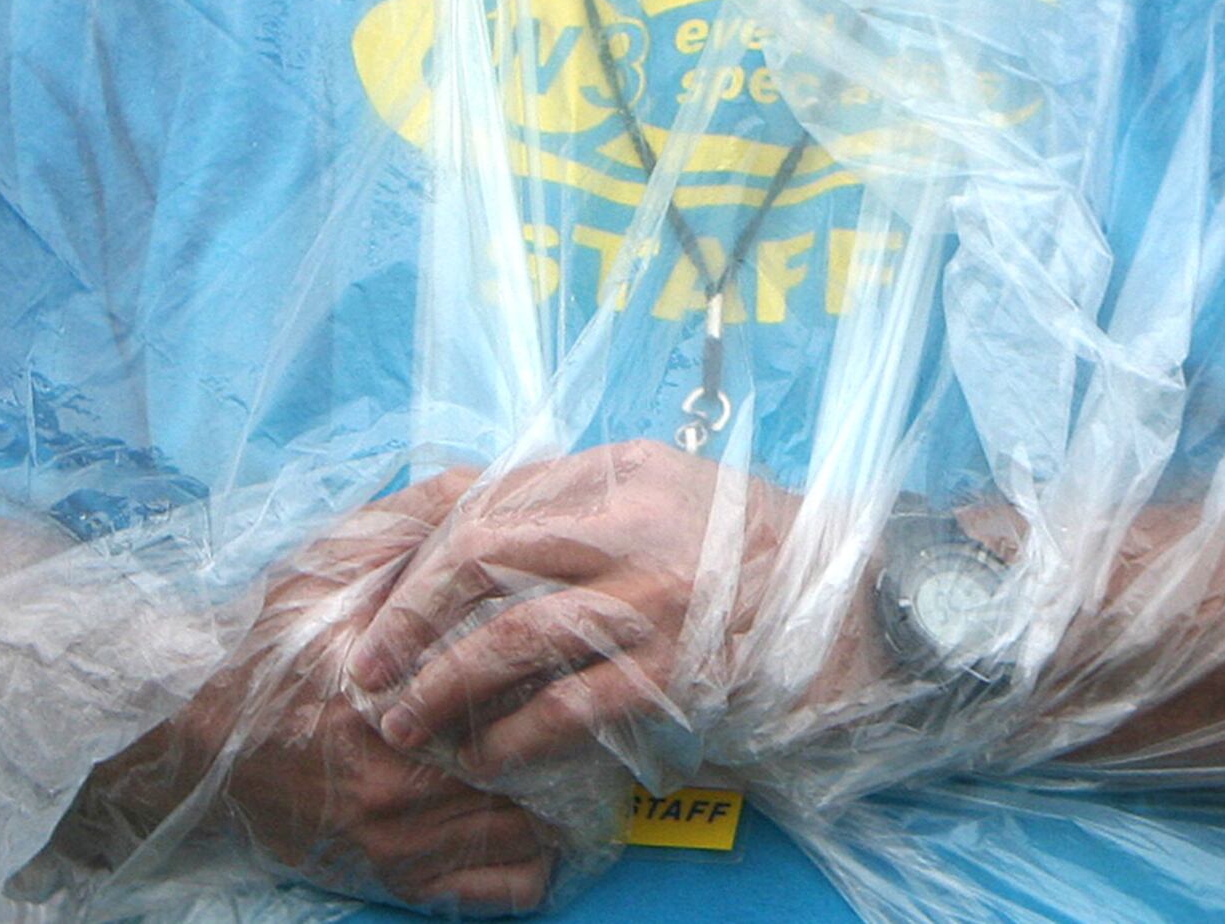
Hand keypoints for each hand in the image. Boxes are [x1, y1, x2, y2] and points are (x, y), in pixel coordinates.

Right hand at [81, 470, 561, 914]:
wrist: (196, 737)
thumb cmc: (271, 640)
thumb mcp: (333, 558)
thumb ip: (421, 517)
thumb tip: (504, 479)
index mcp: (386, 695)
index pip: (514, 693)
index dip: (561, 669)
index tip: (585, 648)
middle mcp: (394, 780)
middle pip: (532, 770)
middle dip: (569, 740)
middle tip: (589, 706)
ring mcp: (395, 841)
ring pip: (530, 836)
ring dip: (558, 802)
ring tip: (566, 760)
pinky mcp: (391, 880)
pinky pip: (500, 892)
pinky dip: (528, 861)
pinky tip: (527, 817)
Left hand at [347, 439, 845, 778]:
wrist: (855, 604)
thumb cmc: (749, 548)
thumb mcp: (667, 488)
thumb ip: (582, 501)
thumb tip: (474, 525)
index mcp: (622, 469)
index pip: (492, 499)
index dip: (424, 553)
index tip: (387, 599)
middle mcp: (630, 523)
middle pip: (482, 555)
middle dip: (410, 615)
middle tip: (369, 665)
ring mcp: (652, 598)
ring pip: (510, 639)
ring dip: (442, 686)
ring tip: (403, 720)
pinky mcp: (672, 671)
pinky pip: (565, 708)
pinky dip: (511, 736)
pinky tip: (482, 756)